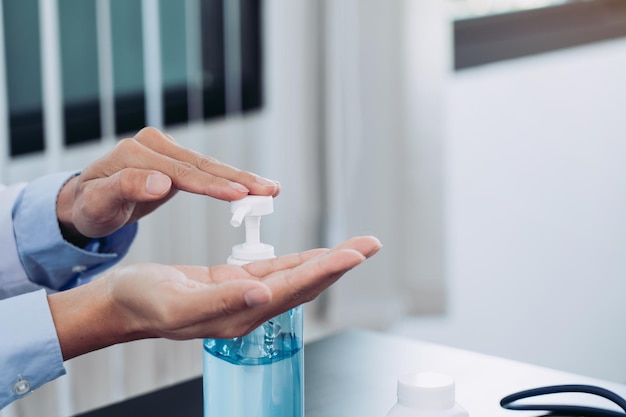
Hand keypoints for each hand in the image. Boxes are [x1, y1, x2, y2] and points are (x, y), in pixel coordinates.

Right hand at [48, 236, 381, 359]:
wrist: (121, 303)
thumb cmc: (141, 303)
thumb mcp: (177, 303)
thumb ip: (222, 301)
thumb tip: (263, 295)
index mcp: (240, 315)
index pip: (294, 289)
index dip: (326, 270)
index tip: (355, 254)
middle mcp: (250, 309)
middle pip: (305, 283)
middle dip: (339, 262)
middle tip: (370, 244)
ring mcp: (245, 297)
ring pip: (296, 276)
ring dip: (326, 260)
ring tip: (354, 247)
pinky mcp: (236, 284)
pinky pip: (276, 270)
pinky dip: (299, 259)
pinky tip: (315, 254)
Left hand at [56, 127, 279, 243]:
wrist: (86, 202)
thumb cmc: (90, 207)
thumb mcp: (98, 204)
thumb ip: (125, 188)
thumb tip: (161, 182)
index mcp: (135, 153)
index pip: (181, 171)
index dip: (212, 185)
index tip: (239, 195)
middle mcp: (153, 145)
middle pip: (202, 164)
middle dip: (239, 179)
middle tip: (270, 190)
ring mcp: (165, 150)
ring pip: (209, 166)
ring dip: (241, 179)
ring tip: (271, 189)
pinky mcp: (174, 158)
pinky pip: (206, 171)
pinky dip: (229, 180)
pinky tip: (252, 188)